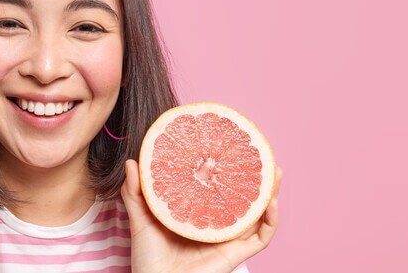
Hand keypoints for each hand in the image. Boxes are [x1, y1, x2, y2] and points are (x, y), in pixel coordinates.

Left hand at [121, 159, 281, 272]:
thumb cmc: (148, 259)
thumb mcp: (141, 220)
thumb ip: (136, 193)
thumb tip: (132, 162)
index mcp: (198, 216)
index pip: (217, 190)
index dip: (227, 170)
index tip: (230, 147)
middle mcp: (217, 226)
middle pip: (243, 198)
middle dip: (256, 177)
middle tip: (262, 153)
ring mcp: (228, 240)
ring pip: (258, 214)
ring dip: (271, 192)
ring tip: (275, 170)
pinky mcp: (235, 254)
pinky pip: (261, 237)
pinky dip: (271, 220)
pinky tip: (271, 202)